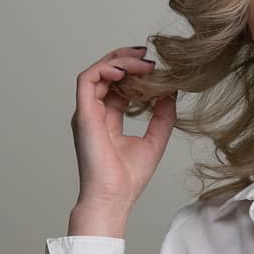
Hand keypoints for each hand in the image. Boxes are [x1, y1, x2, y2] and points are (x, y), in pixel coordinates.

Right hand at [71, 42, 177, 209]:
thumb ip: (162, 116)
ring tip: (144, 63)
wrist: (113, 198)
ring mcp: (87, 112)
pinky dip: (105, 69)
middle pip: (106, 76)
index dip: (135, 74)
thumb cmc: (128, 179)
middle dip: (126, 60)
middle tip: (148, 56)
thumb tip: (171, 92)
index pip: (119, 87)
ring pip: (97, 72)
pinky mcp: (83, 113)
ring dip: (120, 62)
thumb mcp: (155, 141)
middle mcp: (94, 113)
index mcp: (108, 120)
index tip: (155, 69)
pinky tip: (126, 71)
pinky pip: (88, 80)